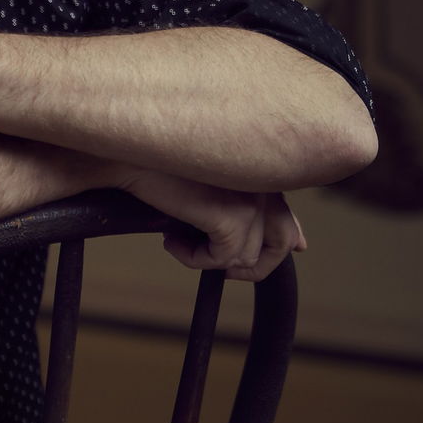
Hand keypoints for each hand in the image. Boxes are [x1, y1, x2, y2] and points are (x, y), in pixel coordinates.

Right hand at [114, 166, 306, 281]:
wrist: (130, 152)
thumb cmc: (160, 163)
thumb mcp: (210, 187)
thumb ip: (246, 209)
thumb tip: (292, 245)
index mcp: (264, 170)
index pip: (287, 218)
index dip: (280, 244)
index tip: (260, 258)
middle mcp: (266, 181)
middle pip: (283, 242)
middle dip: (256, 266)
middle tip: (223, 271)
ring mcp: (252, 199)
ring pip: (245, 258)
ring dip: (208, 259)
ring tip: (179, 241)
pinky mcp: (232, 217)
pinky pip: (219, 260)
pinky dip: (191, 258)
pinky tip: (170, 241)